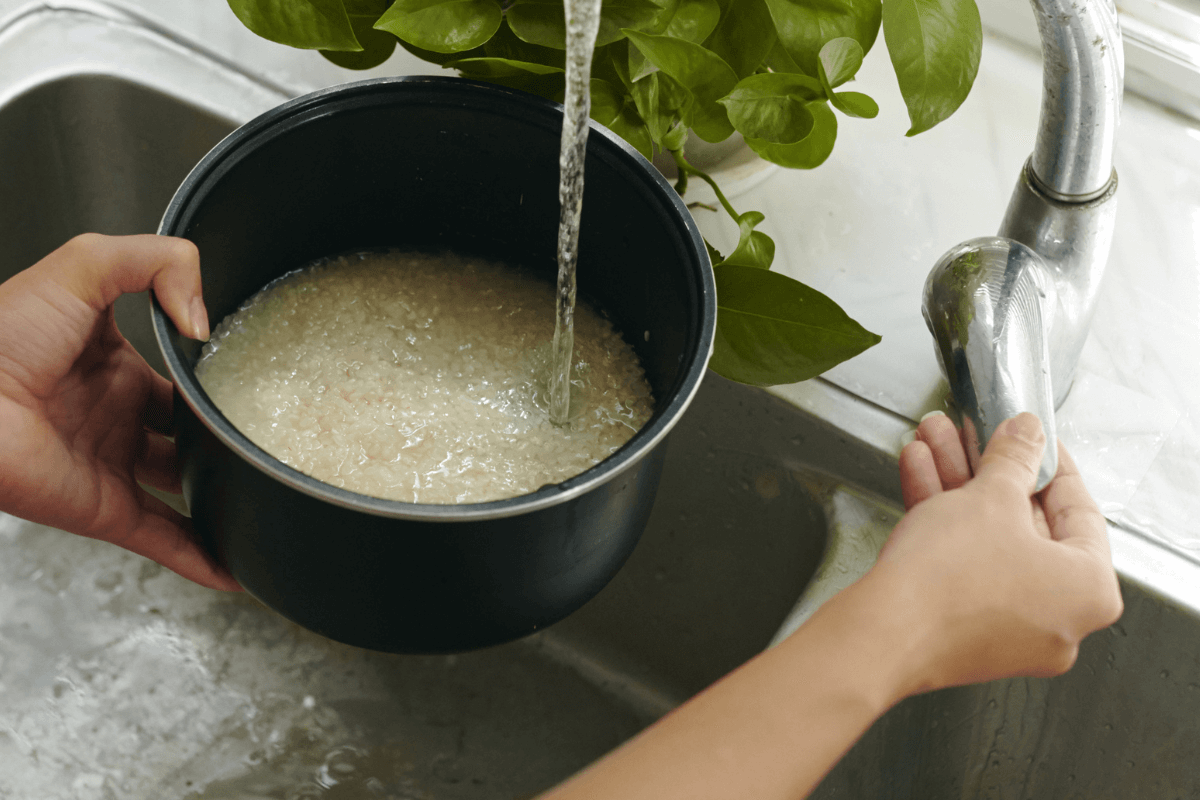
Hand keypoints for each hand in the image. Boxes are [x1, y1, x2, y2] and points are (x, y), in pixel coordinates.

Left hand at [0, 234, 239, 590]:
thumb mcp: (82, 266)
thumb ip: (156, 264)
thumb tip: (205, 320)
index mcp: (111, 361)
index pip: (179, 370)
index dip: (214, 372)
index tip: (253, 373)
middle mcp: (114, 415)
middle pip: (189, 432)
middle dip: (225, 435)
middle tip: (270, 433)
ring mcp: (111, 464)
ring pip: (184, 488)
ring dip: (222, 497)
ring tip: (267, 497)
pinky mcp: (104, 508)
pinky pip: (164, 539)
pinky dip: (202, 556)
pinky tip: (236, 564)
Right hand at [879, 410, 1122, 691]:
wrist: (884, 633)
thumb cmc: (949, 582)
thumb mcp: (991, 497)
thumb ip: (1015, 458)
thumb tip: (1027, 437)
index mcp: (1089, 591)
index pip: (1079, 510)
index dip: (1049, 461)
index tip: (1032, 440)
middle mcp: (1058, 619)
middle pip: (1026, 524)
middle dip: (987, 470)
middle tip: (973, 437)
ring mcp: (1010, 631)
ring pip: (988, 541)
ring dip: (957, 487)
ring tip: (934, 445)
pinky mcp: (965, 632)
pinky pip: (965, 566)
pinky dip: (946, 525)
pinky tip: (921, 478)